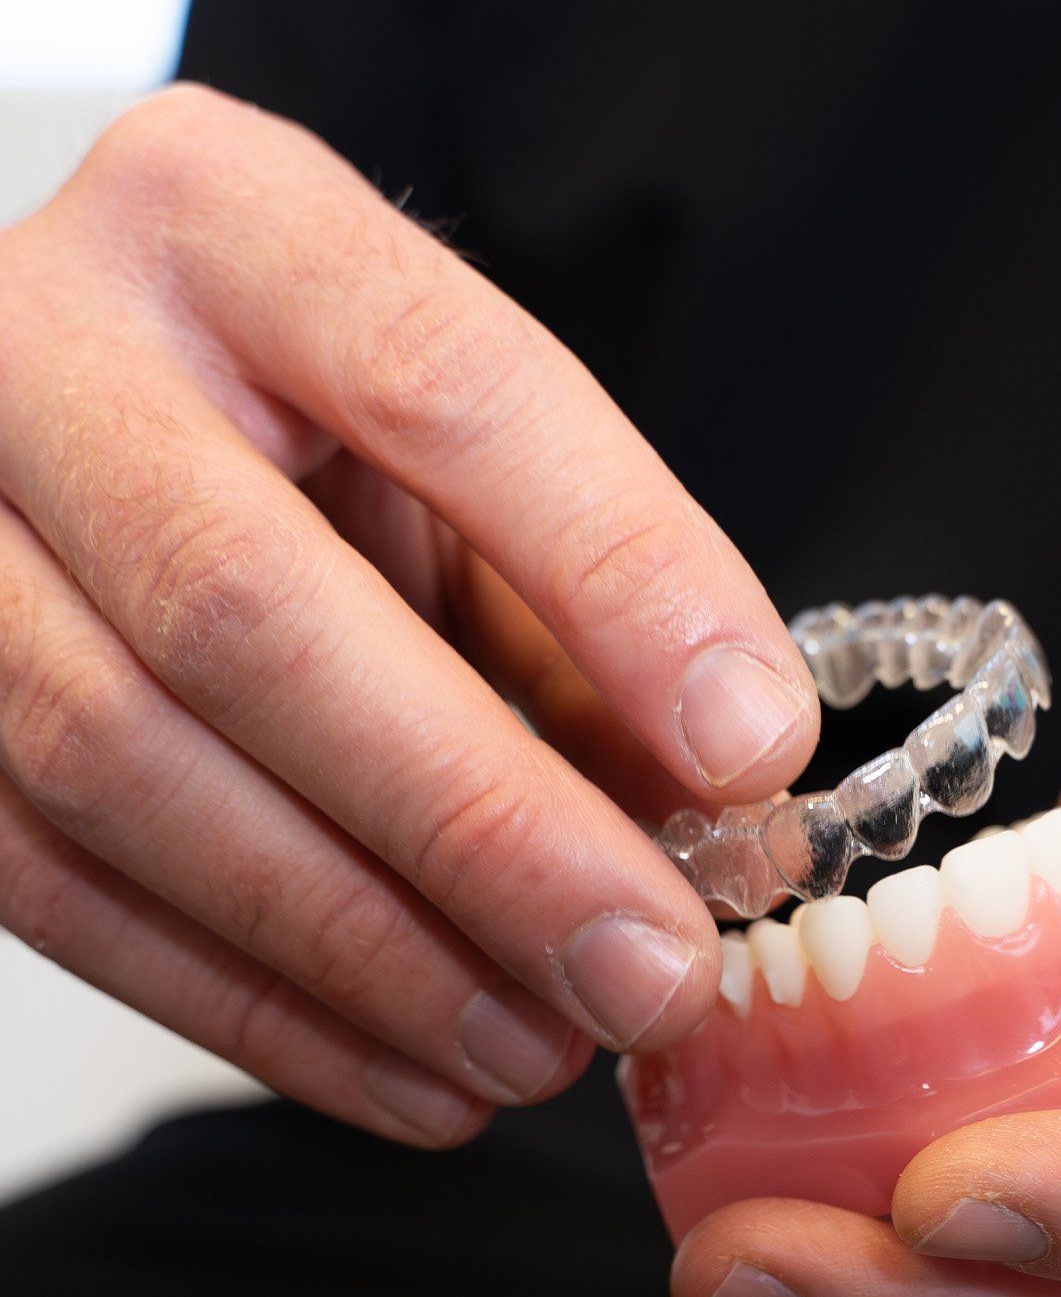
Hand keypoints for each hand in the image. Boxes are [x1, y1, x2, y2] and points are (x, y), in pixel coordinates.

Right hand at [0, 86, 818, 1145]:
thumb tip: (725, 825)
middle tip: (647, 971)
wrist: (84, 421)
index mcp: (228, 221)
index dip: (615, 578)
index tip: (752, 752)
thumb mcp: (463, 469)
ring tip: (539, 1048)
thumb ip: (583, 617)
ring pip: (118, 762)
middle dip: (476, 825)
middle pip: (246, 609)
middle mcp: (38, 343)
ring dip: (358, 948)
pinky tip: (407, 1075)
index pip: (443, 383)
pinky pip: (45, 879)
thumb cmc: (310, 443)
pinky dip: (245, 1007)